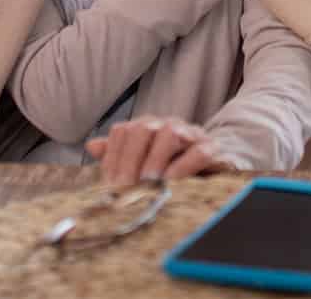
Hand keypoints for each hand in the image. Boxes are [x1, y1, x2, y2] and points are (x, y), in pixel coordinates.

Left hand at [86, 117, 229, 182]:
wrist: (218, 166)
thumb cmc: (173, 168)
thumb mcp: (142, 164)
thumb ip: (118, 156)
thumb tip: (92, 146)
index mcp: (147, 128)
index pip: (123, 131)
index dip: (113, 156)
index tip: (108, 183)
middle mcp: (166, 125)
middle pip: (143, 129)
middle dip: (130, 158)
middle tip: (125, 186)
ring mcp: (191, 134)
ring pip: (169, 133)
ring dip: (155, 159)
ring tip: (148, 182)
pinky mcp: (213, 148)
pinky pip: (199, 151)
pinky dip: (185, 165)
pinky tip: (174, 182)